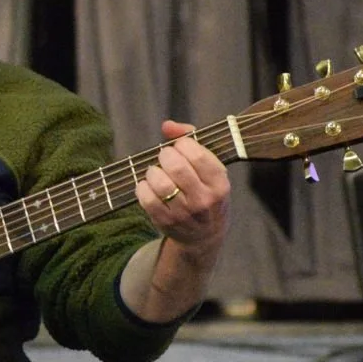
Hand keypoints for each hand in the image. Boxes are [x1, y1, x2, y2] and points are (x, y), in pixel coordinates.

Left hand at [135, 119, 229, 262]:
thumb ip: (191, 139)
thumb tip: (167, 126)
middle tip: (165, 157)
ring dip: (153, 171)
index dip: (182, 144)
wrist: (204, 236)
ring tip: (156, 171)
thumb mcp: (210, 168)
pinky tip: (149, 186)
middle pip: (176, 167)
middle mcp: (204, 200)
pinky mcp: (165, 222)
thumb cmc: (205, 192)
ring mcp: (184, 213)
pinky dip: (143, 187)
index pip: (197, 155)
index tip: (180, 146)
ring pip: (160, 183)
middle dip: (165, 155)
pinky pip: (146, 198)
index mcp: (219, 183)